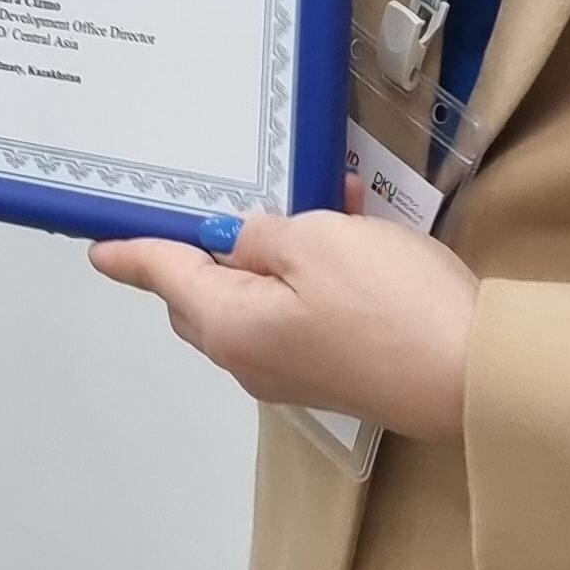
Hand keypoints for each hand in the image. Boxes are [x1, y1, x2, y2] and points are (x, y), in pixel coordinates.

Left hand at [90, 183, 478, 442]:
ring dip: (268, 250)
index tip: (98, 246)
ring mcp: (294, 370)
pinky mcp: (336, 369)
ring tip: (312, 194)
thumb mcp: (316, 242)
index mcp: (231, 325)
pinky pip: (296, 309)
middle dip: (199, 250)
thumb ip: (262, 235)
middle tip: (211, 198)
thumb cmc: (386, 301)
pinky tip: (349, 223)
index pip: (166, 278)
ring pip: (254, 299)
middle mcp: (250, 358)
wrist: (471, 375)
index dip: (133, 255)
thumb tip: (232, 240)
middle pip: (202, 296)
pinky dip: (306, 268)